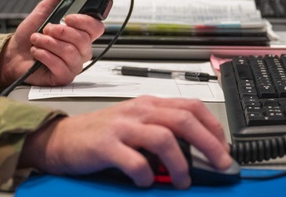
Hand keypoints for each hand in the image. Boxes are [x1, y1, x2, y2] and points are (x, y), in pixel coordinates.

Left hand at [0, 0, 104, 88]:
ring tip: (38, 40)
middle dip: (60, 31)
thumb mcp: (46, 8)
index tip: (68, 16)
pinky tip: (37, 52)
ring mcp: (73, 65)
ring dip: (48, 43)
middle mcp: (81, 49)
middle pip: (84, 40)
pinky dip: (44, 55)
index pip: (97, 27)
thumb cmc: (31, 33)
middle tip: (47, 28)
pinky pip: (60, 66)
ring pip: (71, 52)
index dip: (85, 21)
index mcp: (81, 33)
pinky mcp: (63, 77)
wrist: (13, 52)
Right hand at [20, 95, 231, 188]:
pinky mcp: (105, 145)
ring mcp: (122, 127)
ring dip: (180, 164)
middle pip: (183, 120)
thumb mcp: (135, 125)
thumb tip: (198, 153)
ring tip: (182, 181)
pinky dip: (146, 176)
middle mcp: (138, 111)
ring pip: (164, 138)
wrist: (60, 139)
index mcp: (148, 105)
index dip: (213, 127)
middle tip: (220, 165)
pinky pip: (134, 161)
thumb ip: (161, 131)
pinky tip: (146, 182)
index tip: (225, 148)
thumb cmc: (100, 134)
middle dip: (209, 144)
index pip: (190, 106)